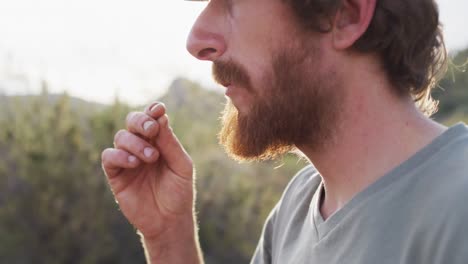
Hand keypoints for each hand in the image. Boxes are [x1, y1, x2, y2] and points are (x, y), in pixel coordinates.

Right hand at [101, 102, 194, 238]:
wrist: (170, 220)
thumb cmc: (179, 191)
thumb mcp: (181, 165)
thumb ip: (169, 143)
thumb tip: (161, 117)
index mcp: (159, 141)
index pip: (152, 119)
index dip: (153, 111)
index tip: (158, 109)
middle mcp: (142, 147)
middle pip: (132, 122)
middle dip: (141, 121)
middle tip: (151, 130)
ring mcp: (128, 160)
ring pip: (121, 137)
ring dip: (135, 143)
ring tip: (151, 157)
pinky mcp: (116, 175)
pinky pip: (109, 157)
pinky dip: (120, 156)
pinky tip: (134, 163)